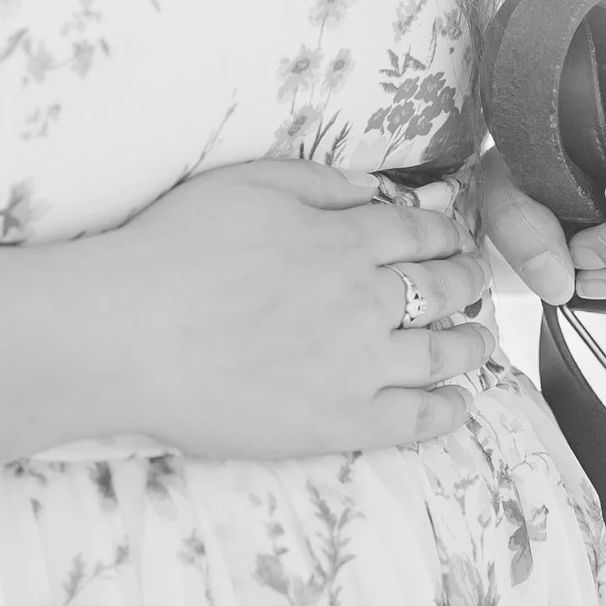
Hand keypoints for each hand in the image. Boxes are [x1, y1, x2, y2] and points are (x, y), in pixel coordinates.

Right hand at [99, 159, 494, 459]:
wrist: (128, 333)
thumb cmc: (173, 251)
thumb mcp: (248, 184)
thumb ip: (320, 184)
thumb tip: (374, 191)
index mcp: (346, 238)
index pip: (423, 231)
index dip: (447, 233)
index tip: (453, 239)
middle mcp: (367, 298)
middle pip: (447, 286)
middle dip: (469, 281)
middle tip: (474, 284)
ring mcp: (360, 364)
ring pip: (446, 352)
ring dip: (472, 343)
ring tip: (477, 341)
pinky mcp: (342, 421)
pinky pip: (419, 418)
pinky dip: (451, 409)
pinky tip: (460, 403)